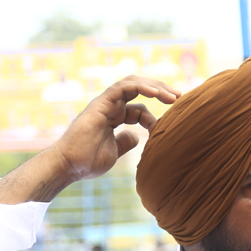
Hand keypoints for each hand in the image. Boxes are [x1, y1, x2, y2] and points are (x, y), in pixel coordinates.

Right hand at [52, 76, 181, 182]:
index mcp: (113, 117)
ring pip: (133, 84)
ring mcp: (105, 103)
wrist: (69, 166)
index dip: (155, 116)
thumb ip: (125, 141)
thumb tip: (137, 136)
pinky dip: (141, 86)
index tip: (169, 127)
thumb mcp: (114, 152)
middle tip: (181, 97)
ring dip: (155, 86)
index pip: (139, 109)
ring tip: (174, 95)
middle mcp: (110, 107)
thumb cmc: (87, 162)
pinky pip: (123, 87)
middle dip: (161, 91)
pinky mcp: (101, 103)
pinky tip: (157, 93)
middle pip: (138, 90)